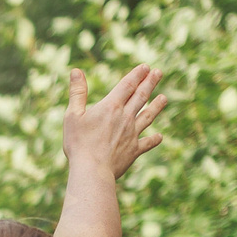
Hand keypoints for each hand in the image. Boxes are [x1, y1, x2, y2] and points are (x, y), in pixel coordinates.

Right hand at [62, 64, 167, 182]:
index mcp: (111, 106)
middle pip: (141, 96)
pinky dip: (154, 139)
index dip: (137, 75)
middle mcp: (125, 117)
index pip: (127, 85)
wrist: (92, 170)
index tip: (145, 67)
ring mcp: (132, 134)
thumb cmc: (79, 143)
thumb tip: (76, 71)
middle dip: (150, 83)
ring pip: (148, 116)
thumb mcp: (72, 115)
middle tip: (159, 72)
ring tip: (164, 98)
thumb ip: (77, 93)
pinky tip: (159, 136)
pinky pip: (147, 143)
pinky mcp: (134, 150)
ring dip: (156, 106)